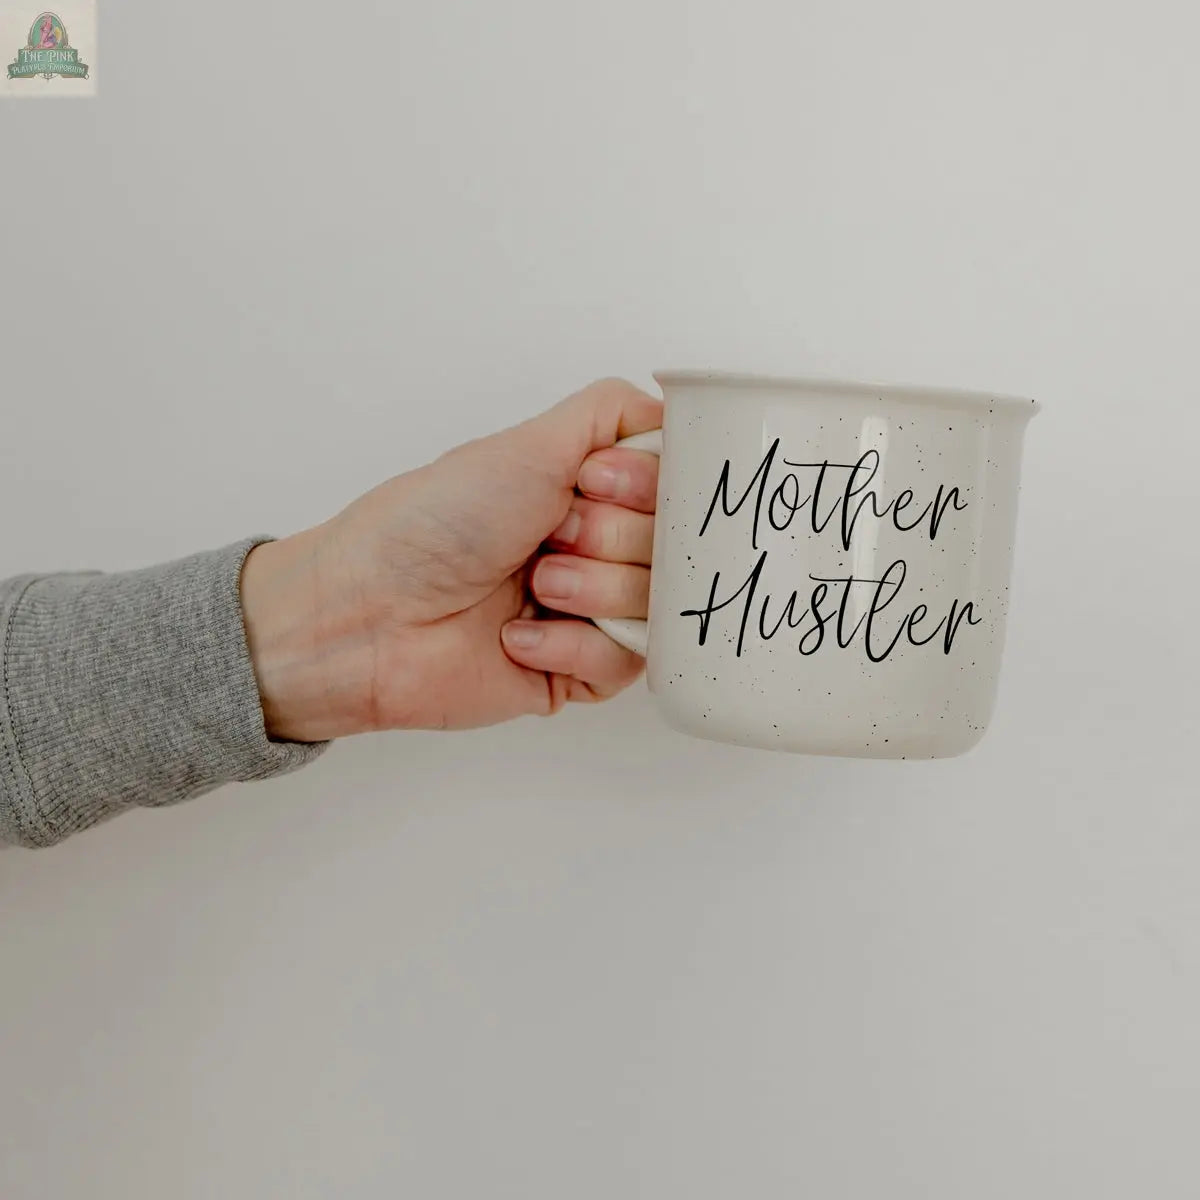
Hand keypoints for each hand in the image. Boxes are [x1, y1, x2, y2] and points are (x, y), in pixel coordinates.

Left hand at [239, 378, 662, 740]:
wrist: (368, 613)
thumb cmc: (432, 523)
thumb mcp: (527, 444)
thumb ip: (610, 414)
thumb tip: (671, 410)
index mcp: (588, 493)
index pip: (676, 486)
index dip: (645, 487)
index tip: (592, 483)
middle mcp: (595, 549)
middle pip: (675, 546)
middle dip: (608, 537)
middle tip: (547, 538)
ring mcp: (589, 613)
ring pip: (658, 605)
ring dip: (590, 591)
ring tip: (531, 588)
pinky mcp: (576, 674)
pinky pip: (623, 664)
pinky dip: (569, 646)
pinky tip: (514, 637)